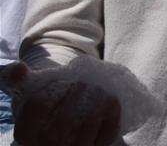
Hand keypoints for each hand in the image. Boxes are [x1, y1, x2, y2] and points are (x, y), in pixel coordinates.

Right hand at [2, 62, 120, 145]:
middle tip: (85, 83)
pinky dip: (112, 114)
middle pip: (63, 120)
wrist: (65, 126)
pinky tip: (112, 99)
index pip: (36, 107)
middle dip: (77, 94)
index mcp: (26, 133)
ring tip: (99, 89)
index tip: (64, 81)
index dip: (53, 89)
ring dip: (97, 102)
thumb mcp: (28, 93)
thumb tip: (19, 69)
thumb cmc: (45, 106)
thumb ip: (16, 79)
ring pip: (86, 129)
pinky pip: (107, 134)